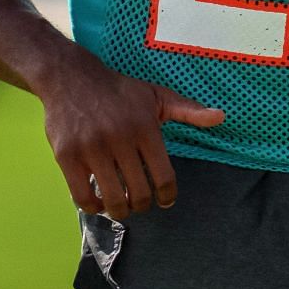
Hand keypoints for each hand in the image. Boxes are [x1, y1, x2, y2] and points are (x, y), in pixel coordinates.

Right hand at [35, 48, 222, 219]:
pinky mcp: (67, 156)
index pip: (165, 177)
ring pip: (112, 199)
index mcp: (145, 127)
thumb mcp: (156, 95)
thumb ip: (189, 110)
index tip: (165, 201)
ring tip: (120, 206)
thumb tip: (221, 117)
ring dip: (120, 210)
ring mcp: (91, 149)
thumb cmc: (119, 91)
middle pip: (139, 193)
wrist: (71, 77)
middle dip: (142, 205)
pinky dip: (93, 207)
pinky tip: (98, 202)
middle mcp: (120, 139)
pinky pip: (82, 196)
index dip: (167, 196)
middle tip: (139, 202)